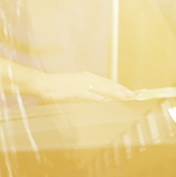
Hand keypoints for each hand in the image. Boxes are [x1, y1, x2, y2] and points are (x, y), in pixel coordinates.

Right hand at [18, 66, 132, 103]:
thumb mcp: (76, 89)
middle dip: (120, 89)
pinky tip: (104, 99)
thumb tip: (101, 98)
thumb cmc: (57, 87)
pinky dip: (96, 96)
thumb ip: (89, 93)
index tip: (129, 92)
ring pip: (101, 88)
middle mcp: (86, 78)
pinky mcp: (73, 89)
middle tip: (133, 95)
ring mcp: (80, 83)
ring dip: (113, 92)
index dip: (118, 87)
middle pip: (107, 84)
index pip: (107, 82)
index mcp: (87, 77)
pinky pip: (87, 94)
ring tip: (125, 96)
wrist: (42, 83)